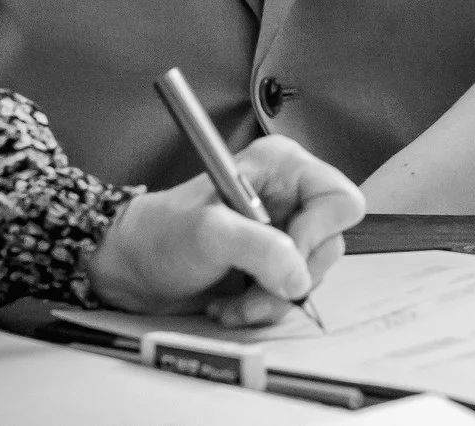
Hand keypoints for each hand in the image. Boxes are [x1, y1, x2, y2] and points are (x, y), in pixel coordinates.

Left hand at [86, 134, 365, 326]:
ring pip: (311, 276)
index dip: (318, 232)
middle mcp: (291, 197)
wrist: (134, 269)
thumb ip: (260, 248)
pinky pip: (291, 294)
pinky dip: (263, 307)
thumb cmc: (161, 234)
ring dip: (272, 298)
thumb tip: (299, 276)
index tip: (284, 254)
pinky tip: (232, 302)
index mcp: (284, 167)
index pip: (340, 200)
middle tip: (253, 286)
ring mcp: (285, 232)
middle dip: (289, 276)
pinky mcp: (274, 264)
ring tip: (235, 299)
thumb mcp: (210, 233)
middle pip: (330, 244)